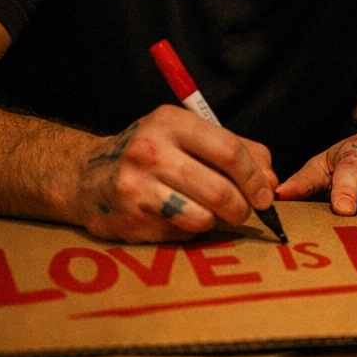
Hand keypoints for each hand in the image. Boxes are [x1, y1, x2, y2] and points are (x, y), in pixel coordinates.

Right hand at [74, 105, 276, 241]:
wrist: (85, 177)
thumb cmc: (150, 154)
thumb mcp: (187, 135)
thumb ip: (235, 150)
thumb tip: (271, 182)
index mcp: (170, 122)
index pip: (229, 150)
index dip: (254, 176)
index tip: (265, 194)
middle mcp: (150, 151)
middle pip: (220, 189)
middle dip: (242, 207)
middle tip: (243, 212)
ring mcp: (136, 187)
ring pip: (203, 217)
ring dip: (215, 221)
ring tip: (206, 212)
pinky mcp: (129, 220)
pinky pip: (180, 234)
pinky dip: (188, 231)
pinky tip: (174, 217)